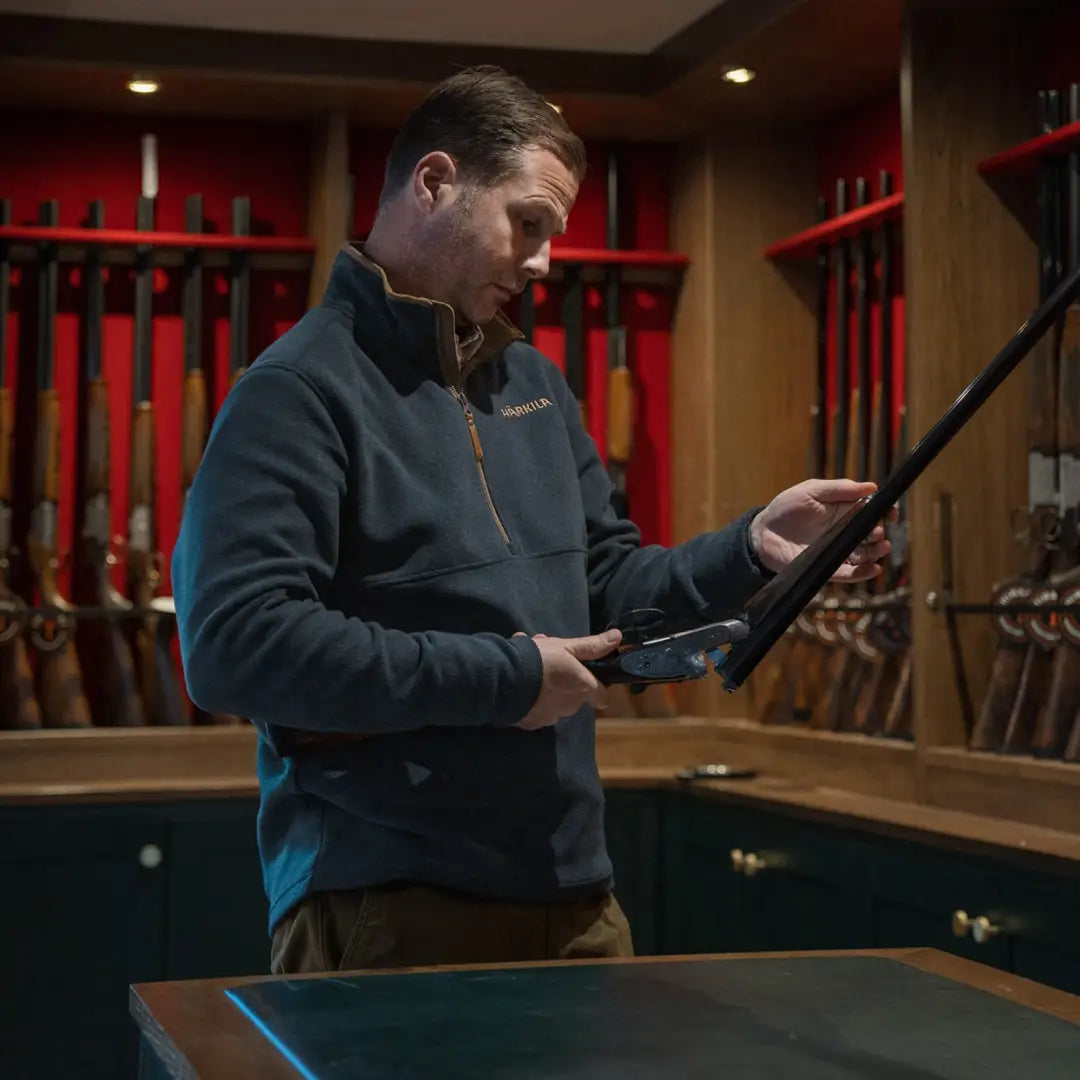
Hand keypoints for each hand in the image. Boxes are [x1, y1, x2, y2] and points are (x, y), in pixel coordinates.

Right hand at [513, 628, 621, 729]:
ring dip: (546, 685)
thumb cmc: (540, 660)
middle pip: (575, 695)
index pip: (602, 695)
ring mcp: (550, 718)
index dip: (597, 684)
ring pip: (554, 700)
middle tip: (546, 658)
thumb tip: (618, 637)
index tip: (585, 672)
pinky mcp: (531, 723)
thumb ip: (592, 645)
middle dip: (563, 677)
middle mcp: (571, 707)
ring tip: (527, 665)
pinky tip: (519, 682)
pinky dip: (531, 698)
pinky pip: (536, 709)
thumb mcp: (566, 647)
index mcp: (583, 688)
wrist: (505, 680)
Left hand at [749, 478, 895, 581]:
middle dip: (880, 533)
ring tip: (881, 546)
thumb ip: (839, 488)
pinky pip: (849, 573)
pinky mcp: (827, 567)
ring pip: (865, 554)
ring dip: (877, 552)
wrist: (763, 533)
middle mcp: (845, 531)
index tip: (891, 512)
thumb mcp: (811, 491)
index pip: (872, 511)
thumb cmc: (786, 508)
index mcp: (845, 510)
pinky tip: (874, 569)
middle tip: (878, 531)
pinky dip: (863, 573)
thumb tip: (872, 487)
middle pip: (872, 534)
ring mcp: (837, 550)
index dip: (885, 512)